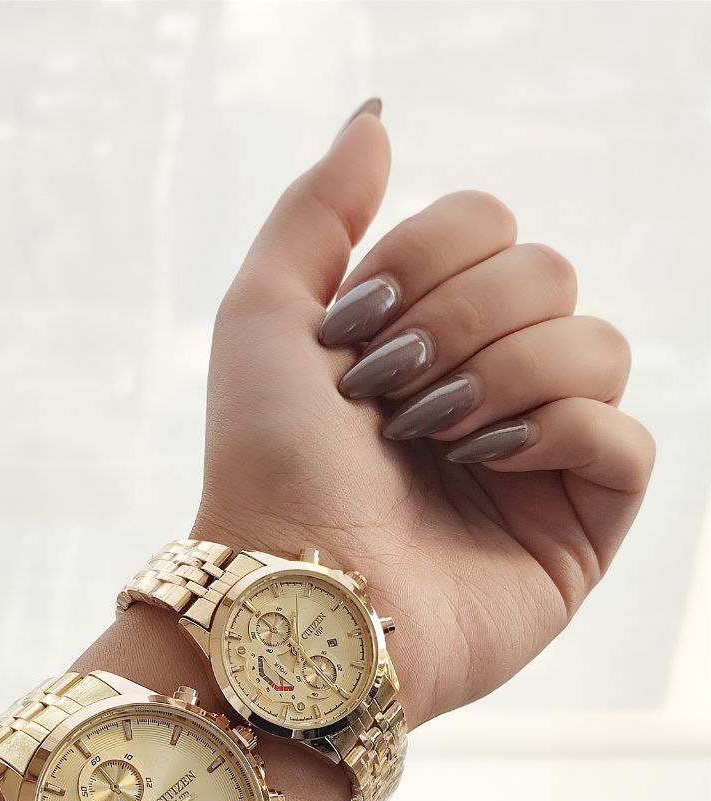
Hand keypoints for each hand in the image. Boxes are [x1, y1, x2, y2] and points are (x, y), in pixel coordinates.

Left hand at [194, 103, 653, 728]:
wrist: (293, 592)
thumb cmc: (266, 466)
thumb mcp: (264, 315)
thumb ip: (317, 209)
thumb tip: (378, 118)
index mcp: (423, 332)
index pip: (489, 223)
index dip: (429, 258)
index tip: (355, 335)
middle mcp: (486, 383)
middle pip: (549, 272)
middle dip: (462, 322)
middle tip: (394, 396)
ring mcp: (537, 456)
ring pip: (599, 344)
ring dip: (510, 375)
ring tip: (440, 440)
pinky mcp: (578, 525)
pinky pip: (625, 436)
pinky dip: (558, 436)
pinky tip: (492, 468)